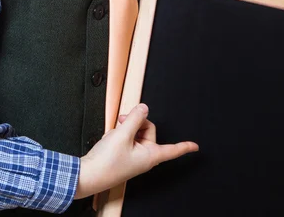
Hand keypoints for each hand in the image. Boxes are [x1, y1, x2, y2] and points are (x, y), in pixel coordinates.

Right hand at [74, 103, 197, 198]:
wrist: (87, 175)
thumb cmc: (106, 163)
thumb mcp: (123, 134)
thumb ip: (136, 118)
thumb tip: (144, 108)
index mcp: (150, 155)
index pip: (172, 150)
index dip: (185, 146)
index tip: (196, 146)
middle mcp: (144, 157)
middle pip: (149, 131)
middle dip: (137, 122)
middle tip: (124, 120)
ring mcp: (134, 156)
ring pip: (137, 132)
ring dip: (126, 127)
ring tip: (115, 132)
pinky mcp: (124, 155)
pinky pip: (127, 138)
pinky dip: (120, 134)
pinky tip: (111, 138)